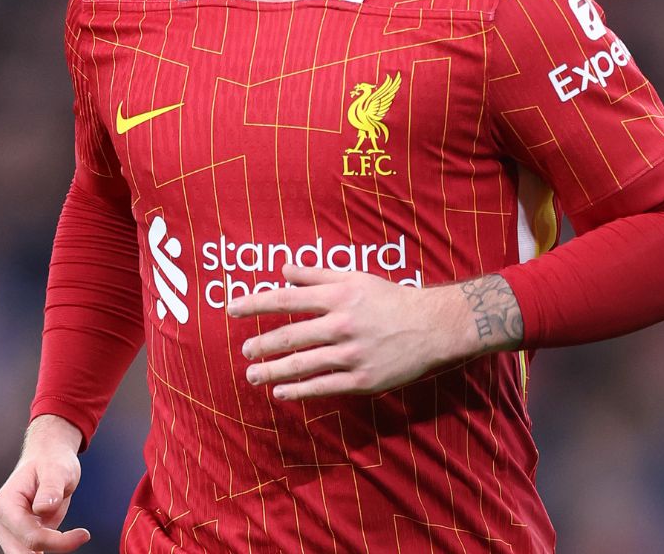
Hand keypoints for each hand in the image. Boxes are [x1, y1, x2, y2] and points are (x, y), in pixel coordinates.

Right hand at [0, 416, 89, 552]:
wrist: (48, 458)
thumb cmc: (52, 460)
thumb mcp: (57, 469)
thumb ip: (50, 488)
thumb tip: (42, 508)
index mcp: (4, 504)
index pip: (30, 536)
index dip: (57, 541)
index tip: (84, 534)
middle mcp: (1, 521)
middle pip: (26, 551)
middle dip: (54, 547)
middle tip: (80, 537)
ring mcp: (8, 530)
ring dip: (53, 547)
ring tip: (75, 535)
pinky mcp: (19, 536)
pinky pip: (32, 552)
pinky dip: (50, 547)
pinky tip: (67, 539)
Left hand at [227, 264, 488, 399]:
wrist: (432, 327)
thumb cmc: (391, 299)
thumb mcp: (355, 278)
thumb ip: (316, 275)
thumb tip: (282, 270)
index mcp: (338, 296)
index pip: (286, 299)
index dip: (255, 304)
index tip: (231, 309)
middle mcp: (341, 325)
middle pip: (289, 336)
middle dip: (261, 345)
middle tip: (244, 351)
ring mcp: (351, 355)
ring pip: (302, 365)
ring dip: (272, 371)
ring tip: (252, 375)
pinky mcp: (362, 380)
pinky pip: (323, 387)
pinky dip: (299, 391)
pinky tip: (281, 393)